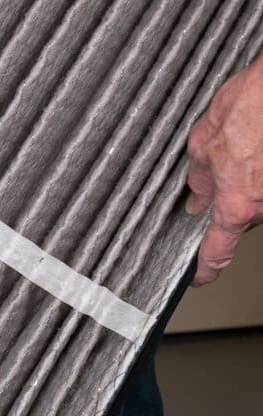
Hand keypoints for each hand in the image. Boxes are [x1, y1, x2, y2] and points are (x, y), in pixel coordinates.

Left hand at [185, 56, 262, 285]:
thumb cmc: (253, 104)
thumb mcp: (204, 141)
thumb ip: (197, 177)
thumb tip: (195, 197)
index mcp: (236, 203)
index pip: (217, 252)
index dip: (204, 269)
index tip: (197, 277)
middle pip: (236, 221)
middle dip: (223, 205)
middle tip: (219, 174)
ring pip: (255, 202)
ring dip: (245, 185)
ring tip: (243, 150)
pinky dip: (260, 174)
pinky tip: (257, 150)